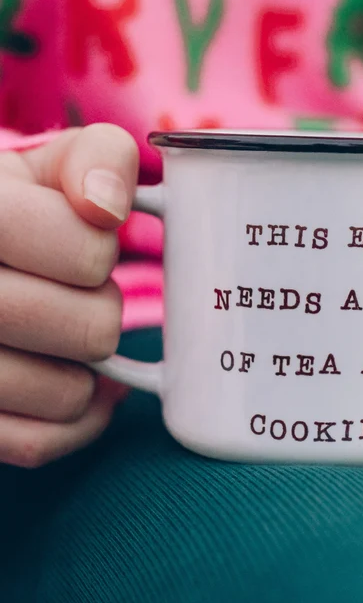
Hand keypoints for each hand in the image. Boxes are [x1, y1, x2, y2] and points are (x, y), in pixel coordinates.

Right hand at [0, 124, 138, 466]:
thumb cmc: (15, 212)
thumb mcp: (46, 167)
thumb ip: (96, 158)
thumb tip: (107, 206)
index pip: (88, 254)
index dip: (99, 250)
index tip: (77, 239)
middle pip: (92, 331)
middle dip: (100, 310)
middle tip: (75, 294)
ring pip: (69, 394)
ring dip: (87, 369)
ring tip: (62, 338)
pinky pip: (37, 444)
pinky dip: (71, 420)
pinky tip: (66, 381)